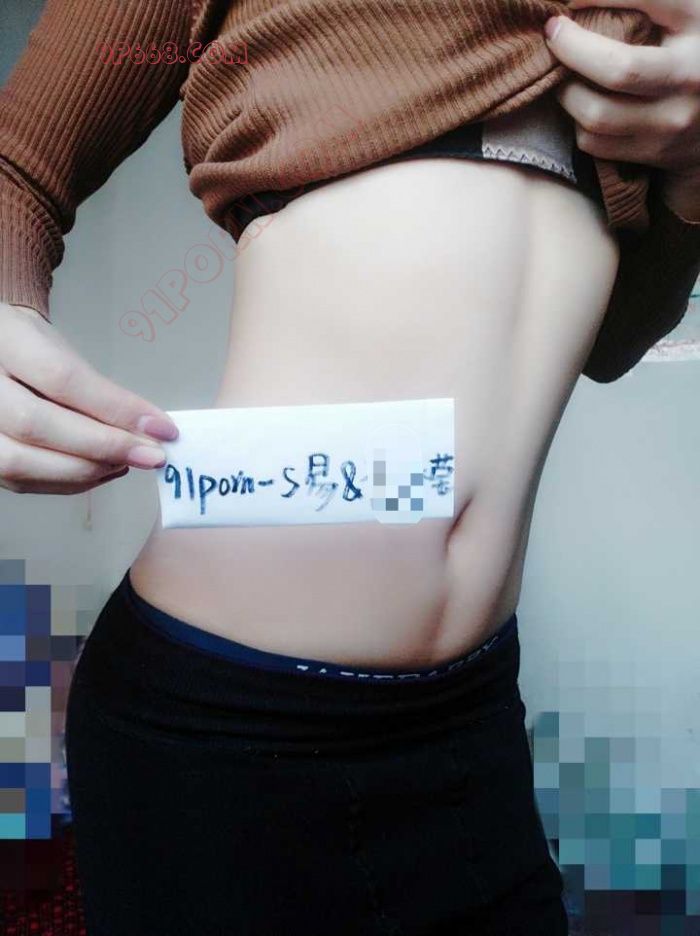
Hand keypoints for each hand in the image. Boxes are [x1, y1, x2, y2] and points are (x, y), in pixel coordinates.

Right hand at [0, 301, 178, 494]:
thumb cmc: (29, 352)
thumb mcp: (62, 353)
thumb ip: (99, 392)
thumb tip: (149, 431)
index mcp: (5, 342)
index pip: (61, 379)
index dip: (115, 408)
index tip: (162, 428)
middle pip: (36, 426)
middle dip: (103, 447)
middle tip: (152, 455)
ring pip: (22, 464)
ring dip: (86, 471)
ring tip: (127, 462)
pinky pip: (22, 481)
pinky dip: (69, 481)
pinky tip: (102, 470)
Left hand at [544, 0, 699, 218]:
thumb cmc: (691, 52)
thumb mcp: (681, 16)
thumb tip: (578, 0)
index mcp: (698, 27)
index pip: (651, 0)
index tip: (569, 1)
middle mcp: (690, 76)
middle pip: (618, 70)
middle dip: (572, 50)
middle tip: (555, 35)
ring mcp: (672, 121)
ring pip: (596, 114)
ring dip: (566, 92)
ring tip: (564, 74)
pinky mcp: (653, 152)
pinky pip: (594, 142)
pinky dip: (576, 121)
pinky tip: (581, 103)